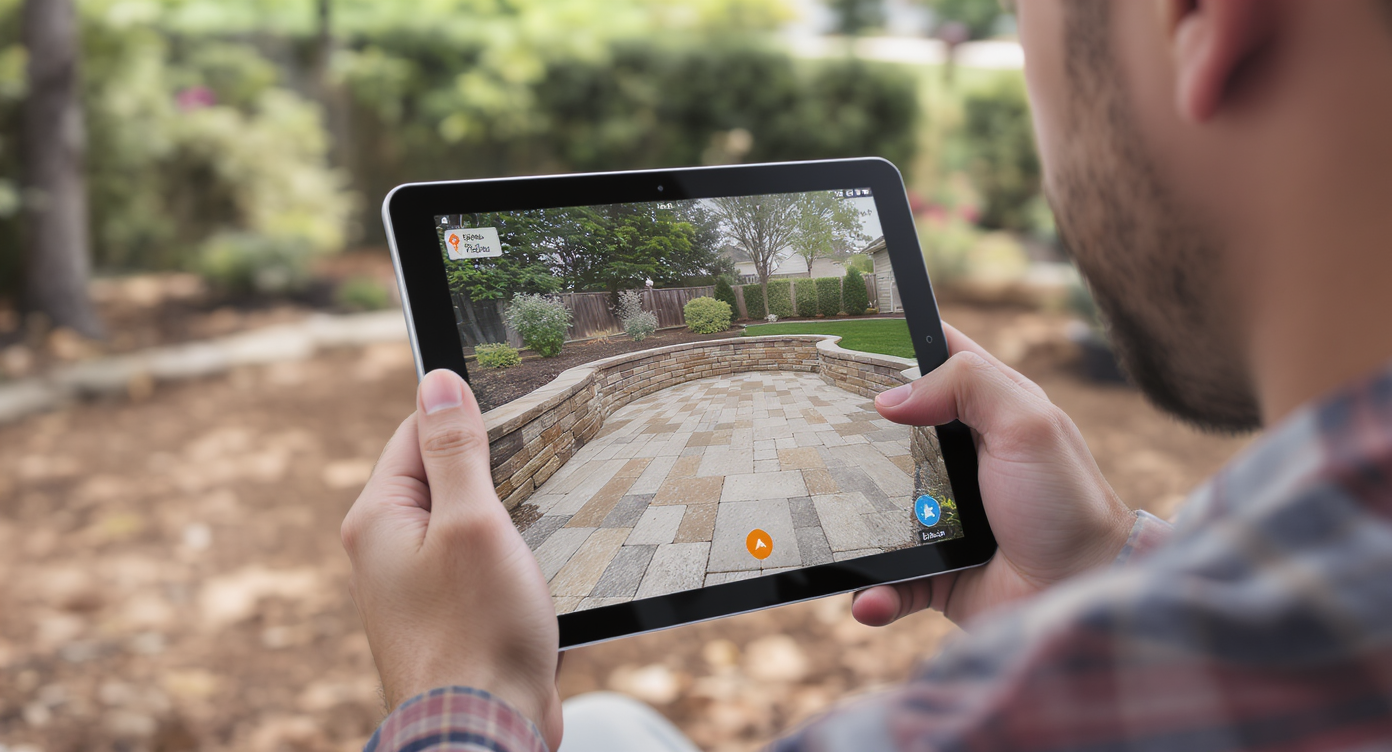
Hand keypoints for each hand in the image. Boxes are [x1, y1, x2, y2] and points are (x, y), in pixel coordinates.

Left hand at [341, 369, 561, 746]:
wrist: (482, 730)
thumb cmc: (476, 634)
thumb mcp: (472, 522)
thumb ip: (455, 451)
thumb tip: (437, 382)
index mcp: (379, 519)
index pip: (417, 432)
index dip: (467, 418)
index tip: (516, 409)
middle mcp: (387, 551)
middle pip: (445, 478)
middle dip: (495, 474)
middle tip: (540, 473)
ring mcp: (417, 589)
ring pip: (470, 526)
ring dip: (510, 525)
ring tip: (541, 532)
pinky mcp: (449, 619)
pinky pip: (482, 570)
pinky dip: (513, 565)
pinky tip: (539, 574)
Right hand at [851, 323, 1134, 627]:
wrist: (1084, 593)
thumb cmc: (1069, 505)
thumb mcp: (1028, 423)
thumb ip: (968, 385)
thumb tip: (889, 398)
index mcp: (987, 411)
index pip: (935, 359)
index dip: (896, 344)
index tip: (850, 336)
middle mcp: (959, 459)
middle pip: (887, 432)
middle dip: (848, 434)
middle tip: (810, 431)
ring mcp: (942, 515)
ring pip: (875, 510)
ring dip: (852, 525)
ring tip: (832, 530)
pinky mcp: (936, 570)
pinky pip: (890, 581)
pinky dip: (876, 594)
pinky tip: (870, 599)